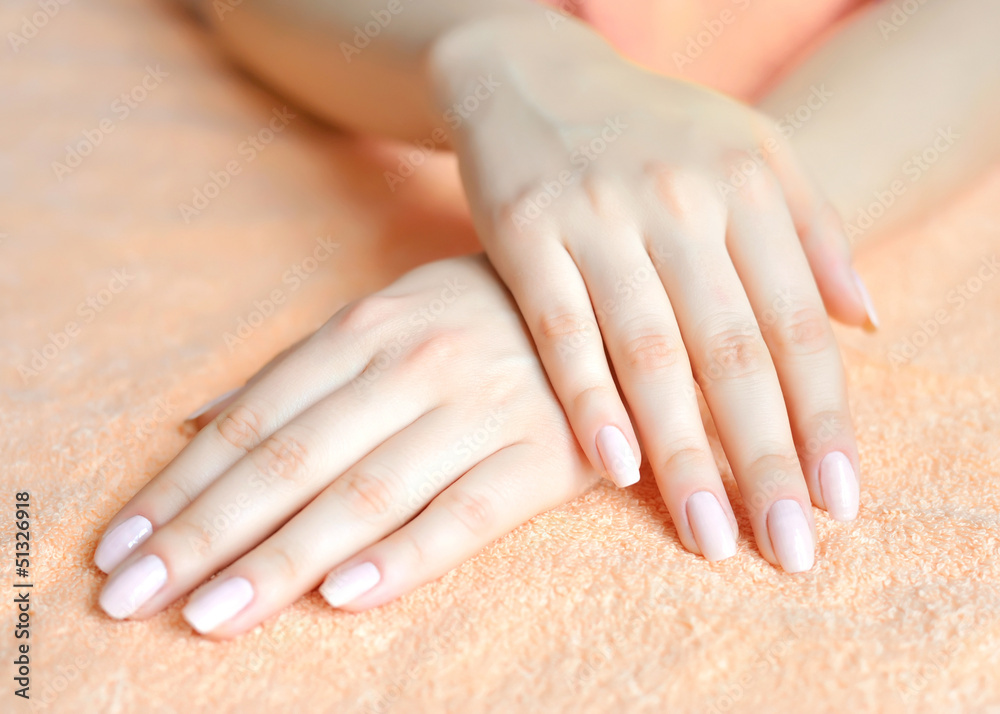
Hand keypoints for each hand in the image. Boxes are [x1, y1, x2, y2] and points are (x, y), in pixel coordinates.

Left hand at [93, 255, 597, 637]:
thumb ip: (295, 371)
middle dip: (205, 534)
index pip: (255, 418)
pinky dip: (404, 555)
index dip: (183, 486)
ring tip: (211, 615)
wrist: (607, 299)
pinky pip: (467, 513)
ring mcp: (481, 411)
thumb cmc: (480, 312)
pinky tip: (342, 597)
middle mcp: (413, 366)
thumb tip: (192, 422)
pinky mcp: (543, 456)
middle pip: (292, 460)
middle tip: (133, 597)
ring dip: (282, 559)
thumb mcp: (386, 313)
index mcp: (368, 328)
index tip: (122, 546)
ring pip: (366, 494)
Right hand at [428, 18, 876, 571]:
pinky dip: (588, 400)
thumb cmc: (650, 127)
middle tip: (787, 547)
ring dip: (684, 454)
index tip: (840, 500)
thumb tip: (867, 322)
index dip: (824, 418)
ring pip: (652, 354)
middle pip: (734, 354)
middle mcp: (679, 202)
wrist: (529, 72)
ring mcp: (598, 217)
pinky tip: (614, 468)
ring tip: (710, 535)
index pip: (798, 325)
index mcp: (746, 187)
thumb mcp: (750, 150)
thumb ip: (812, 232)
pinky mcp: (524, 232)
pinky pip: (561, 330)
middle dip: (766, 459)